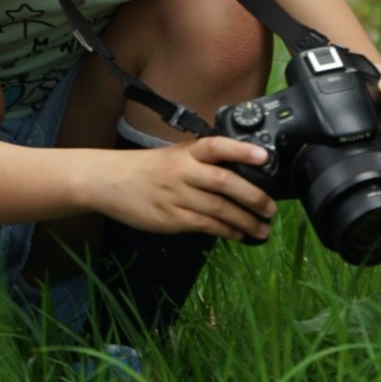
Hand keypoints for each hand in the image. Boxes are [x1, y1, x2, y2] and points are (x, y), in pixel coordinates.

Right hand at [87, 137, 276, 240]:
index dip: (241, 150)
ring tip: (263, 228)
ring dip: (245, 220)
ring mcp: (176, 196)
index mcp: (186, 152)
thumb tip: (240, 175)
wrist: (108, 182)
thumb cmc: (147, 168)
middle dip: (252, 196)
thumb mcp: (174, 155)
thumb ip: (203, 162)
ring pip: (218, 209)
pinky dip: (226, 231)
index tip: (264, 156)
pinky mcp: (170, 218)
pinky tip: (239, 234)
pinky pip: (204, 225)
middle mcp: (183, 171)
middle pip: (223, 182)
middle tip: (272, 208)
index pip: (216, 146)